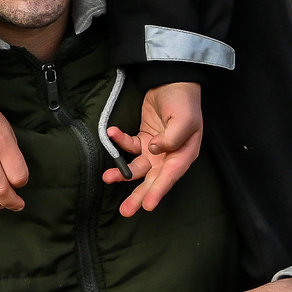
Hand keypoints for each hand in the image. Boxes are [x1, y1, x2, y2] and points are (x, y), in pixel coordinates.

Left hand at [104, 80, 203, 216]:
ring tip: (107, 179)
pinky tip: (111, 133)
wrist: (172, 81)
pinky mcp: (143, 139)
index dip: (158, 191)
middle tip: (126, 211)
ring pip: (138, 168)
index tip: (148, 206)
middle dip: (139, 195)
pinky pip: (129, 146)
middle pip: (153, 179)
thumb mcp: (183, 118)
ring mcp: (155, 149)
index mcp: (184, 154)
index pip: (170, 176)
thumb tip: (154, 150)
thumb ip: (172, 137)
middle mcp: (169, 156)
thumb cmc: (183, 101)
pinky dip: (119, 142)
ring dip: (122, 173)